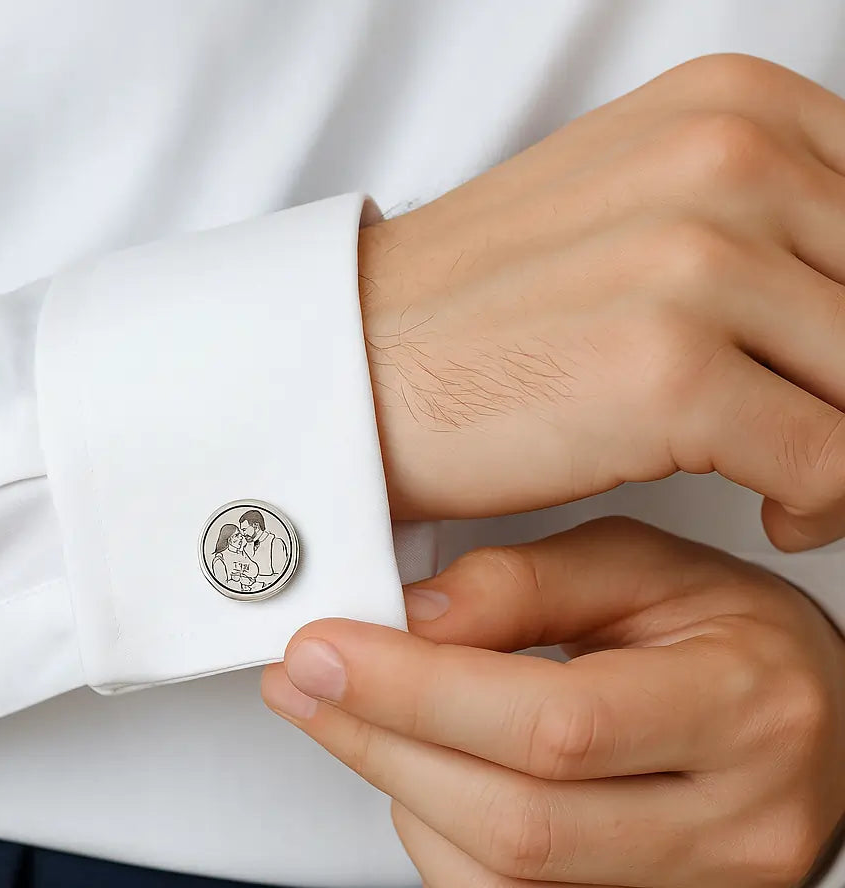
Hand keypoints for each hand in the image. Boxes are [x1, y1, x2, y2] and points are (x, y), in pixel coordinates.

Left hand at [261, 518, 844, 887]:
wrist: (815, 734)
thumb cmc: (724, 640)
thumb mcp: (639, 568)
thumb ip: (523, 581)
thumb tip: (408, 619)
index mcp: (742, 711)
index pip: (555, 725)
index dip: (415, 690)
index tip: (320, 651)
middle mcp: (735, 834)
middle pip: (515, 823)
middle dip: (379, 746)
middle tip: (308, 684)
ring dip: (404, 810)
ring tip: (387, 735)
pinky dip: (439, 883)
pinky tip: (438, 810)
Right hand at [363, 53, 844, 549]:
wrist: (359, 366)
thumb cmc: (482, 310)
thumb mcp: (634, 213)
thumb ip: (761, 226)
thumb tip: (844, 307)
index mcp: (730, 106)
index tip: (834, 378)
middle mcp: (726, 161)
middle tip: (821, 444)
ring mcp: (697, 263)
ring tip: (798, 483)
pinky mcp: (667, 372)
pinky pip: (827, 462)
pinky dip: (820, 505)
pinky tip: (774, 513)